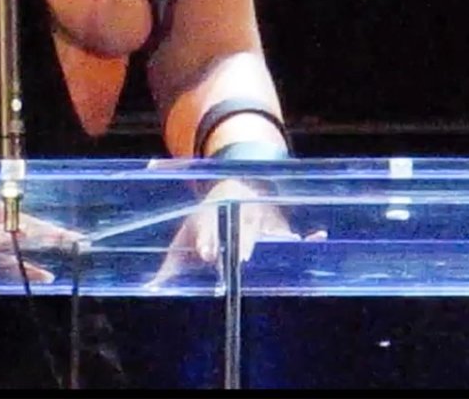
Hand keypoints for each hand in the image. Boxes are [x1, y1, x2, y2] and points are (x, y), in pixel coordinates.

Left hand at [147, 175, 325, 288]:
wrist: (233, 179)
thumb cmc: (205, 219)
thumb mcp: (185, 234)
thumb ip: (170, 264)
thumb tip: (148, 289)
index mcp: (209, 215)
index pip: (207, 226)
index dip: (207, 238)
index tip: (206, 252)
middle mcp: (234, 215)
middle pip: (239, 229)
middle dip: (240, 243)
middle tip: (241, 259)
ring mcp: (258, 218)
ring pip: (266, 229)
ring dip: (272, 239)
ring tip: (282, 247)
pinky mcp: (278, 225)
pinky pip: (294, 232)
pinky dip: (306, 236)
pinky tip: (319, 237)